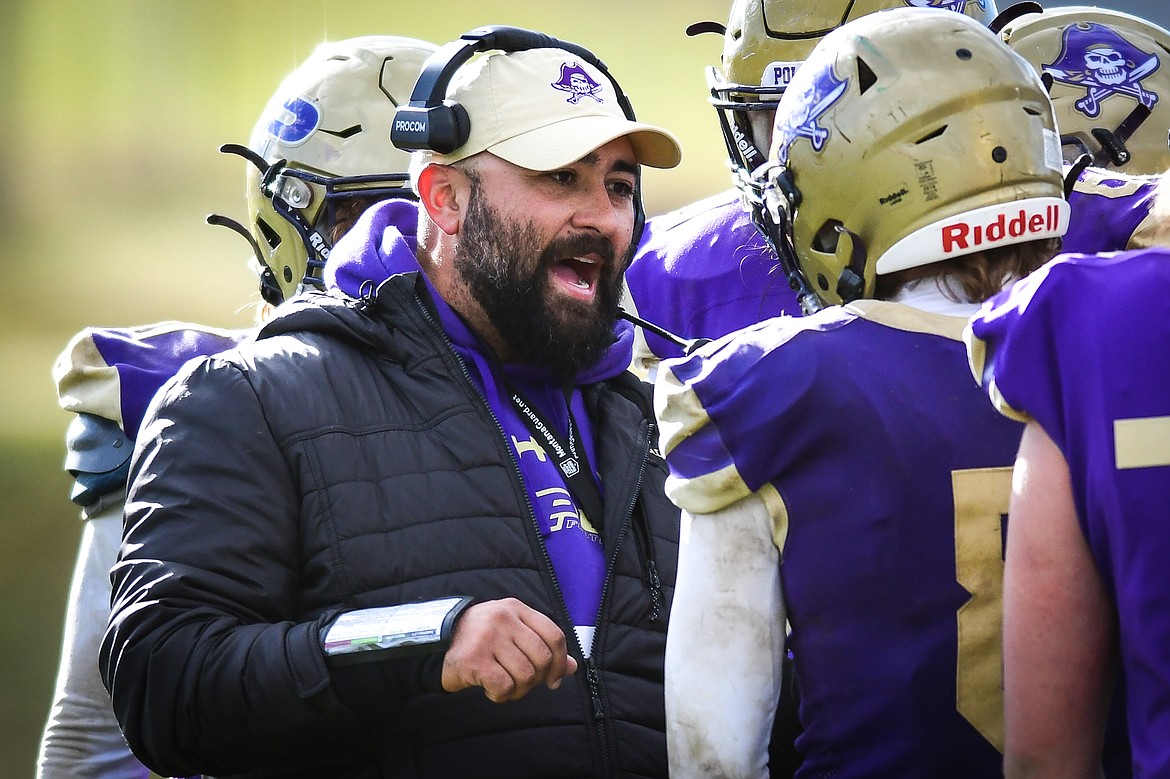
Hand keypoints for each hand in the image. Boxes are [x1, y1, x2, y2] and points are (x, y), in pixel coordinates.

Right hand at [441, 598, 577, 701]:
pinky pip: (504, 686)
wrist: (438, 642)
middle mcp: (503, 618)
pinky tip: (490, 689)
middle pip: (542, 657)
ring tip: (505, 686)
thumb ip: (542, 646)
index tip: (554, 680)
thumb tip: (573, 668)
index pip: (554, 635)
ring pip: (525, 675)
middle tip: (523, 685)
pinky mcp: (474, 659)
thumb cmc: (481, 639)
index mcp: (516, 609)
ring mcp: (488, 637)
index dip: (560, 662)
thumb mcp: (513, 633)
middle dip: (537, 679)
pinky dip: (501, 695)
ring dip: (518, 690)